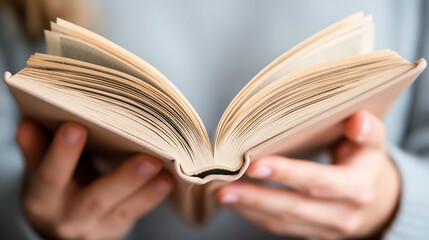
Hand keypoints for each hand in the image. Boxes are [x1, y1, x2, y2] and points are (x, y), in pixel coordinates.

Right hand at [16, 121, 173, 239]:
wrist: (62, 229)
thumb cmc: (55, 191)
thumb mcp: (40, 172)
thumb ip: (37, 150)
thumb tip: (30, 123)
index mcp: (43, 200)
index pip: (51, 176)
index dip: (62, 154)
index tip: (75, 126)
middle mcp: (68, 217)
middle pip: (95, 199)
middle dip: (123, 179)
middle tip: (148, 158)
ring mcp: (95, 228)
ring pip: (123, 211)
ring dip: (147, 192)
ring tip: (166, 172)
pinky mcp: (115, 231)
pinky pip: (135, 215)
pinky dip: (152, 198)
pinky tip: (168, 180)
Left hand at [217, 111, 399, 239]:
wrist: (376, 200)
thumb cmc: (365, 162)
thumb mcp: (373, 143)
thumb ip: (367, 130)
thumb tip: (358, 120)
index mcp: (357, 188)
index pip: (317, 182)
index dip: (286, 174)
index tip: (254, 164)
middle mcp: (342, 214)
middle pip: (293, 207)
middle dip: (256, 197)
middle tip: (224, 185)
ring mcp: (326, 229)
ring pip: (282, 222)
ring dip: (249, 208)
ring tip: (222, 192)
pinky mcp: (312, 233)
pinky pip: (280, 227)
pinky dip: (254, 215)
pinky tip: (236, 202)